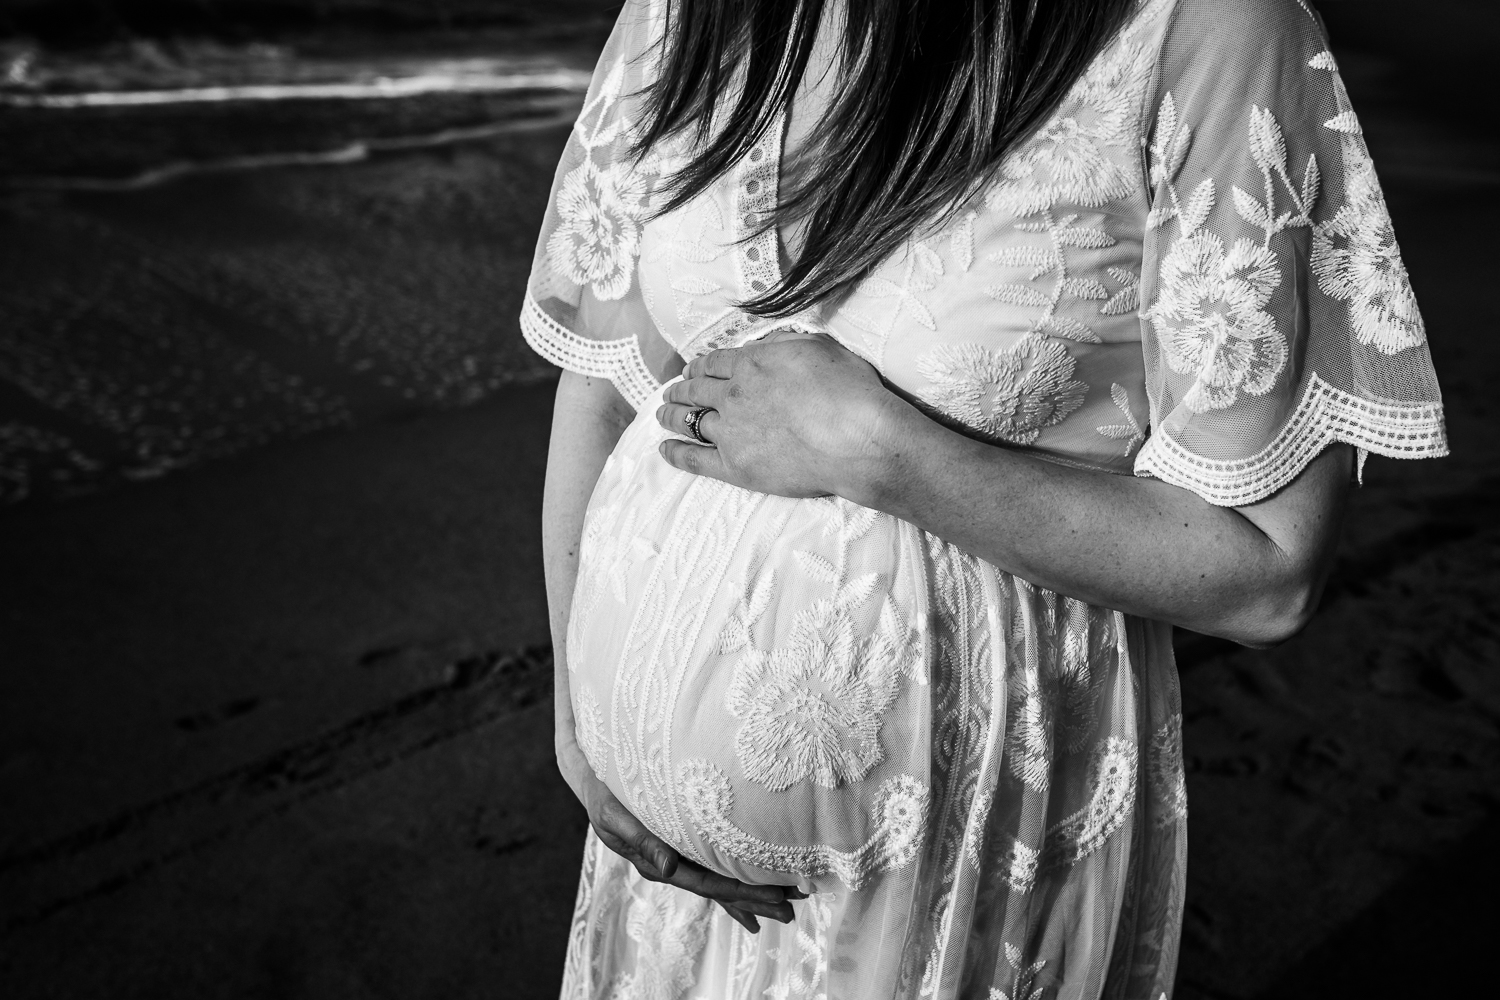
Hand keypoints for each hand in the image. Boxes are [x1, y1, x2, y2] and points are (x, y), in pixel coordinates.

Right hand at [557, 740, 801, 932]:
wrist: (593, 777)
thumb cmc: (603, 792)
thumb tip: (668, 868)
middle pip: (720, 888)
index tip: (774, 897)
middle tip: (794, 905)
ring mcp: (677, 855)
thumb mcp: (613, 814)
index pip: (707, 884)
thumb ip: (641, 841)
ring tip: (787, 900)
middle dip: (757, 899)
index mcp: (657, 863)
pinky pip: (712, 865)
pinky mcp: (681, 842)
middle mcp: (670, 864)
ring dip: (753, 890)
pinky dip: (735, 877)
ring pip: (720, 878)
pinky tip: (754, 890)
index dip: (742, 893)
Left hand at [655, 330, 896, 500]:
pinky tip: (663, 449)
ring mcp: (731, 432)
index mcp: (751, 364)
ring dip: (671, 415)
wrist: (856, 439)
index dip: (698, 367)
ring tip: (661, 414)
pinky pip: (693, 458)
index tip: (691, 371)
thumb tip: (766, 346)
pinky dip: (674, 452)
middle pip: (695, 390)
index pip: (713, 363)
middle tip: (670, 391)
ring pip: (689, 421)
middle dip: (679, 389)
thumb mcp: (818, 348)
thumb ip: (784, 345)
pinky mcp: (735, 466)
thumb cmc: (849, 391)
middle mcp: (733, 395)